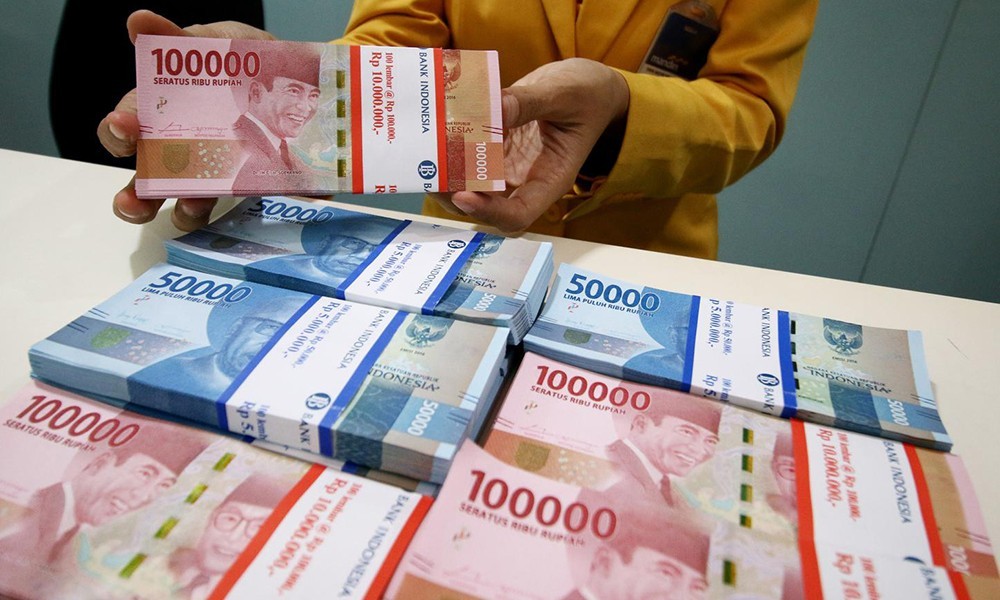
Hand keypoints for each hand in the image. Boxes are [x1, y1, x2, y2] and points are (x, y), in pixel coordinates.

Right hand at [97, 10, 273, 229]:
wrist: (310, 83)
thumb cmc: (250, 63)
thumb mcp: (217, 43)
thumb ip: (178, 40)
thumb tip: (138, 20)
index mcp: (166, 115)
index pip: (128, 127)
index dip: (118, 131)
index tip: (122, 127)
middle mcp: (184, 151)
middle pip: (146, 182)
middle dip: (132, 197)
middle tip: (132, 202)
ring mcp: (219, 174)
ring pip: (187, 205)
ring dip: (183, 211)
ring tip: (192, 208)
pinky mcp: (255, 188)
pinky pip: (241, 210)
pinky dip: (242, 210)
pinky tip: (245, 199)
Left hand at [431, 58, 628, 232]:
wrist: (592, 89)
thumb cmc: (590, 96)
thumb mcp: (566, 94)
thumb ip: (529, 101)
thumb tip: (493, 106)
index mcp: (550, 179)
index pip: (518, 214)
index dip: (489, 212)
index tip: (462, 195)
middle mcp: (525, 180)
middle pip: (485, 205)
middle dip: (453, 194)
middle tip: (428, 170)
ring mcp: (508, 166)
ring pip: (471, 184)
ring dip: (446, 173)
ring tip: (423, 152)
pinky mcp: (497, 147)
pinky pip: (470, 155)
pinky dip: (452, 147)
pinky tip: (436, 128)